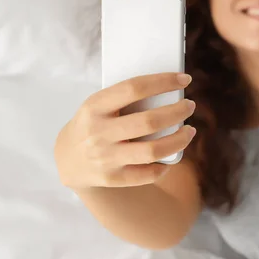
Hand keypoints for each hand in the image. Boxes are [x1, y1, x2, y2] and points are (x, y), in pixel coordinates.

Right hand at [54, 73, 195, 188]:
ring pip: (153, 151)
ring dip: (179, 140)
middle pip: (149, 121)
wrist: (69, 159)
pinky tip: (170, 157)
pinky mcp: (112, 178)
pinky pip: (147, 174)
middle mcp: (98, 132)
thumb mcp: (98, 105)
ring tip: (189, 131)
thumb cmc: (94, 123)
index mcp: (95, 106)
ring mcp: (104, 157)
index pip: (134, 88)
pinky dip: (163, 166)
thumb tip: (169, 89)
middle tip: (190, 106)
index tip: (184, 79)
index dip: (163, 82)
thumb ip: (125, 98)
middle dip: (177, 112)